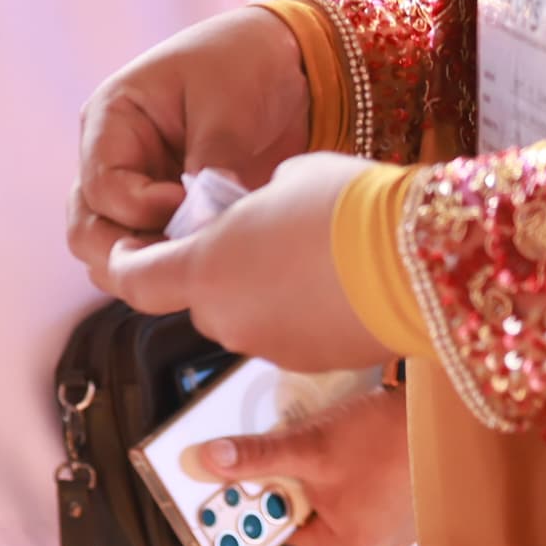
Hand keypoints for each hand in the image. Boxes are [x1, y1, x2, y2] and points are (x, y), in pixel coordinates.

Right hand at [70, 7, 318, 290]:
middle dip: (129, 253)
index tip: (192, 203)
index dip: (143, 208)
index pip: (102, 187)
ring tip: (202, 262)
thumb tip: (207, 220)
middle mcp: (112, 160)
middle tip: (185, 259)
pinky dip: (172, 266)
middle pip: (88, 229)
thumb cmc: (241, 62)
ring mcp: (137, 190)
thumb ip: (212, 161)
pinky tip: (213, 262)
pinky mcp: (168, 213)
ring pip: (112, 250)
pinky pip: (150, 253)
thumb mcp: (226, 104)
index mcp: (111, 121)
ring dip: (148, 266)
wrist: (282, 60)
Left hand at [107, 153, 388, 371]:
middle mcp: (225, 319)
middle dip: (211, 272)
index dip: (125, 264)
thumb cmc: (347, 208)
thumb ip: (252, 205)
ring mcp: (269, 348)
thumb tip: (258, 212)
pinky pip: (286, 334)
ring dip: (257, 292)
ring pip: (244, 317)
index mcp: (203, 270)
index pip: (133, 281)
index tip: (129, 246)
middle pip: (197, 300)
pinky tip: (331, 282)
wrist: (421, 261)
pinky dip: (295, 312)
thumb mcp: (285, 181)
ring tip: (300, 253)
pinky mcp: (313, 363)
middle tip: (245, 235)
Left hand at [194, 379, 413, 545]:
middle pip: (311, 545)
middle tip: (271, 481)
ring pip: (336, 521)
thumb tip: (210, 460)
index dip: (261, 537)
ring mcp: (393, 529)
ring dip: (314, 496)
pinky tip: (339, 455)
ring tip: (303, 461)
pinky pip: (360, 505)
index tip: (239, 509)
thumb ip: (258, 457)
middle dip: (287, 513)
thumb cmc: (389, 438)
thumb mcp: (311, 446)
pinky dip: (341, 486)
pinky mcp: (405, 506)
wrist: (446, 415)